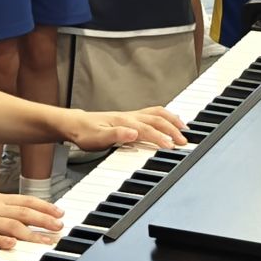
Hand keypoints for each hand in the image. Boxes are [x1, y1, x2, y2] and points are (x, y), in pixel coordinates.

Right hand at [0, 193, 63, 253]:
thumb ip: (8, 214)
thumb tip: (32, 220)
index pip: (27, 201)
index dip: (45, 206)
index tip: (60, 213)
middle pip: (23, 212)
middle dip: (44, 219)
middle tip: (59, 227)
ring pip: (11, 225)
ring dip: (31, 233)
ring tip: (45, 240)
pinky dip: (2, 241)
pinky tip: (13, 246)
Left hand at [66, 107, 187, 150]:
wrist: (75, 125)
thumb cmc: (86, 133)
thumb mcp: (97, 138)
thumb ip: (116, 135)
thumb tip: (134, 133)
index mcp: (125, 122)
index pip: (148, 130)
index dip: (161, 138)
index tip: (172, 146)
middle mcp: (131, 117)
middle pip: (157, 120)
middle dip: (172, 129)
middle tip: (184, 142)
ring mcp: (132, 115)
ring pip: (157, 114)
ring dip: (172, 120)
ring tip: (184, 129)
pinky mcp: (131, 117)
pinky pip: (153, 113)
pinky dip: (166, 116)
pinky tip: (170, 121)